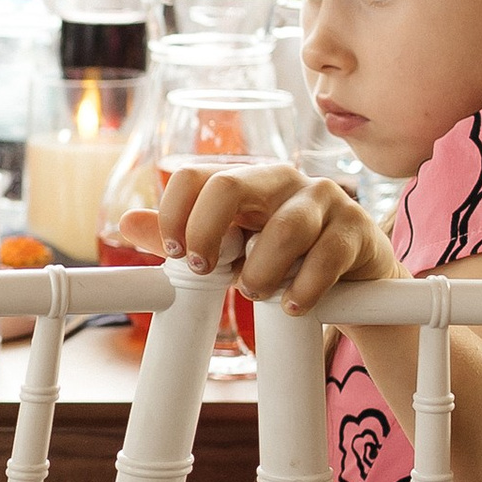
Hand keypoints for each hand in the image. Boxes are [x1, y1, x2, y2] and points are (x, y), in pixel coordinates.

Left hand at [155, 156, 394, 313]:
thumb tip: (126, 223)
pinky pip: (325, 257)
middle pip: (230, 186)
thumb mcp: (230, 248)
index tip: (174, 255)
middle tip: (207, 271)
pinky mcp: (354, 227)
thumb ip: (182, 237)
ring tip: (255, 293)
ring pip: (283, 230)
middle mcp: (281, 180)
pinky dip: (304, 289)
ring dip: (260, 273)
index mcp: (245, 180)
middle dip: (207, 234)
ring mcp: (322, 198)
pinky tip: (294, 305)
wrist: (353, 274)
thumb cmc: (283, 257)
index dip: (174, 216)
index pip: (194, 176)